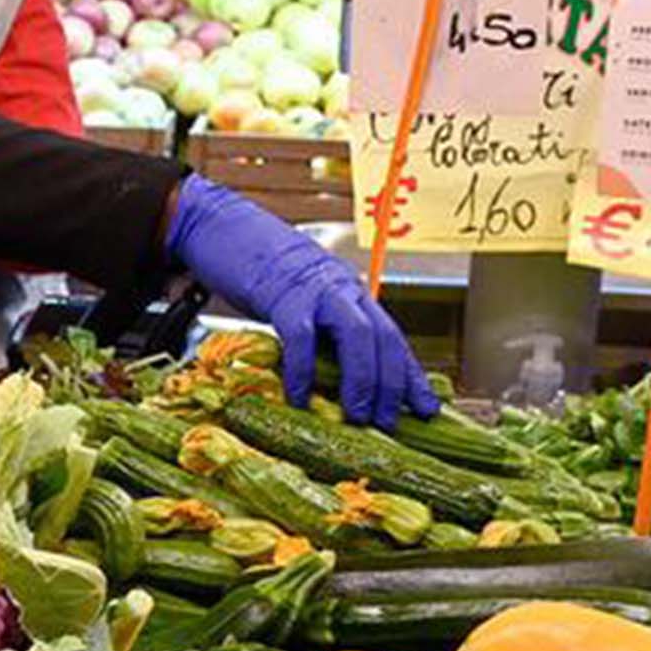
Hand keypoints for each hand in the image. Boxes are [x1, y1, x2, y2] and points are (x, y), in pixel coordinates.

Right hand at [164, 175, 438, 427]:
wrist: (225, 228)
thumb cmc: (261, 272)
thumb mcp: (302, 300)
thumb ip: (319, 331)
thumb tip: (333, 382)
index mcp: (351, 294)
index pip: (392, 337)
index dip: (411, 376)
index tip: (425, 409)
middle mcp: (343, 290)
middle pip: (382, 338)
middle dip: (390, 385)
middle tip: (385, 422)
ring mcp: (315, 291)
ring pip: (357, 336)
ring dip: (362, 380)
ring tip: (356, 415)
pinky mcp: (283, 295)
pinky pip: (301, 338)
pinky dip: (303, 372)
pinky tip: (300, 397)